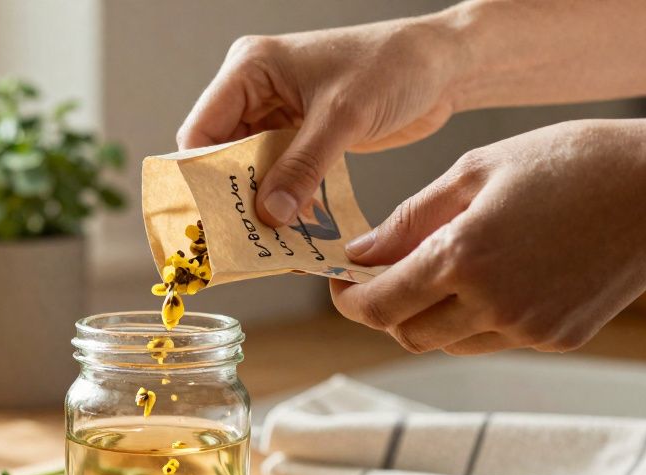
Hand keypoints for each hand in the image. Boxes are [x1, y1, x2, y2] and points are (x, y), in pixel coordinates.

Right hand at [178, 20, 459, 225]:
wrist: (444, 64)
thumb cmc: (395, 64)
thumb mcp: (343, 116)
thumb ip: (302, 166)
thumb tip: (269, 213)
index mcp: (250, 68)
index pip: (202, 130)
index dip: (201, 176)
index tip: (209, 218)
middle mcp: (257, 91)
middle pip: (222, 155)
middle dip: (232, 196)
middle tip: (239, 238)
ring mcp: (280, 114)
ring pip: (252, 170)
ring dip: (262, 203)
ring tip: (269, 239)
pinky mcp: (304, 135)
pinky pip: (282, 174)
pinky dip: (287, 199)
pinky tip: (295, 226)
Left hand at [332, 117, 645, 354]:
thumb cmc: (570, 162)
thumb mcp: (476, 171)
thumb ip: (409, 219)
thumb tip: (359, 254)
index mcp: (463, 257)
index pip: (378, 304)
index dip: (348, 298)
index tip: (340, 281)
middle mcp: (491, 304)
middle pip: (406, 333)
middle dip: (383, 310)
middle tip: (381, 277)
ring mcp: (528, 329)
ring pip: (447, 343)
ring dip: (428, 316)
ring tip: (442, 270)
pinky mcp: (558, 339)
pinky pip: (493, 341)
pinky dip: (475, 319)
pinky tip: (495, 278)